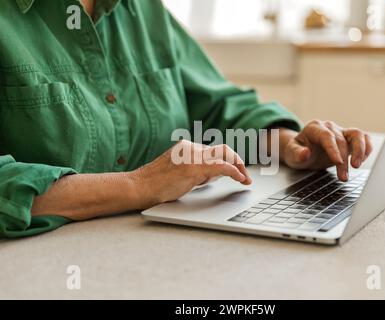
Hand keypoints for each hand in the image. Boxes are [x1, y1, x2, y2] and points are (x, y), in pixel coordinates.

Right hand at [130, 140, 251, 207]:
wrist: (138, 187)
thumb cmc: (156, 185)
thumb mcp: (179, 173)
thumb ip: (196, 171)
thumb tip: (214, 176)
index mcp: (186, 147)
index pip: (214, 150)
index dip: (229, 160)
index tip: (237, 171)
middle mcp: (190, 148)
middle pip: (223, 149)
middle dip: (237, 161)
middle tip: (245, 175)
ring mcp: (192, 156)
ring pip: (224, 154)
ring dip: (239, 167)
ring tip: (245, 179)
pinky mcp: (193, 167)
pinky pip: (221, 166)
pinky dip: (235, 171)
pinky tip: (241, 179)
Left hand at [281, 120, 372, 180]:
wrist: (302, 151)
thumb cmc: (297, 151)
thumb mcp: (291, 154)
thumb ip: (296, 153)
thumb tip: (305, 153)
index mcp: (314, 128)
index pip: (327, 136)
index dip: (333, 149)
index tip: (337, 162)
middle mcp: (329, 127)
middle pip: (341, 140)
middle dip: (344, 160)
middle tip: (343, 177)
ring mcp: (341, 132)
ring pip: (357, 135)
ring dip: (360, 151)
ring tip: (357, 166)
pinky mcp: (350, 139)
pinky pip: (363, 139)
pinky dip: (366, 148)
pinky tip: (362, 161)